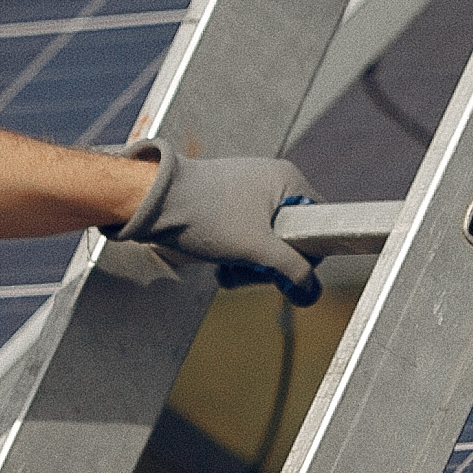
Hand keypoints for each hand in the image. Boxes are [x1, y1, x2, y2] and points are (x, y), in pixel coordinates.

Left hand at [111, 148, 318, 304]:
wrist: (153, 203)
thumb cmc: (205, 215)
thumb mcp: (258, 249)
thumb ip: (293, 271)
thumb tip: (311, 292)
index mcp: (288, 180)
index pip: (319, 225)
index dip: (305, 256)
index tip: (283, 269)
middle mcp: (271, 181)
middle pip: (290, 238)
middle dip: (269, 264)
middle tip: (249, 270)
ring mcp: (248, 192)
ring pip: (265, 242)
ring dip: (249, 264)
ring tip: (228, 266)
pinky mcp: (227, 203)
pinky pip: (245, 237)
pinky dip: (234, 255)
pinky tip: (219, 263)